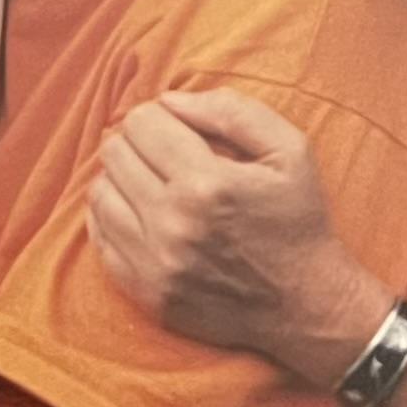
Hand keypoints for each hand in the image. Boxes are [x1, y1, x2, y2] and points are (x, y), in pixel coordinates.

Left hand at [87, 89, 386, 387]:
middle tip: (165, 153)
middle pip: (115, 154)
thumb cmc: (299, 221)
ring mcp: (155, 264)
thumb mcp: (289, 150)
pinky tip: (142, 213)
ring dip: (121, 178)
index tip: (178, 128)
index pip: (141, 123)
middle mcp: (173, 224)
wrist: (306, 306)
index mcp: (207, 184)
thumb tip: (169, 100)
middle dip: (137, 143)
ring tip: (153, 182)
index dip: (158, 116)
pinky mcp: (146, 293)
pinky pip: (100, 239)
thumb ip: (231, 111)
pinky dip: (114, 217)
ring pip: (100, 194)